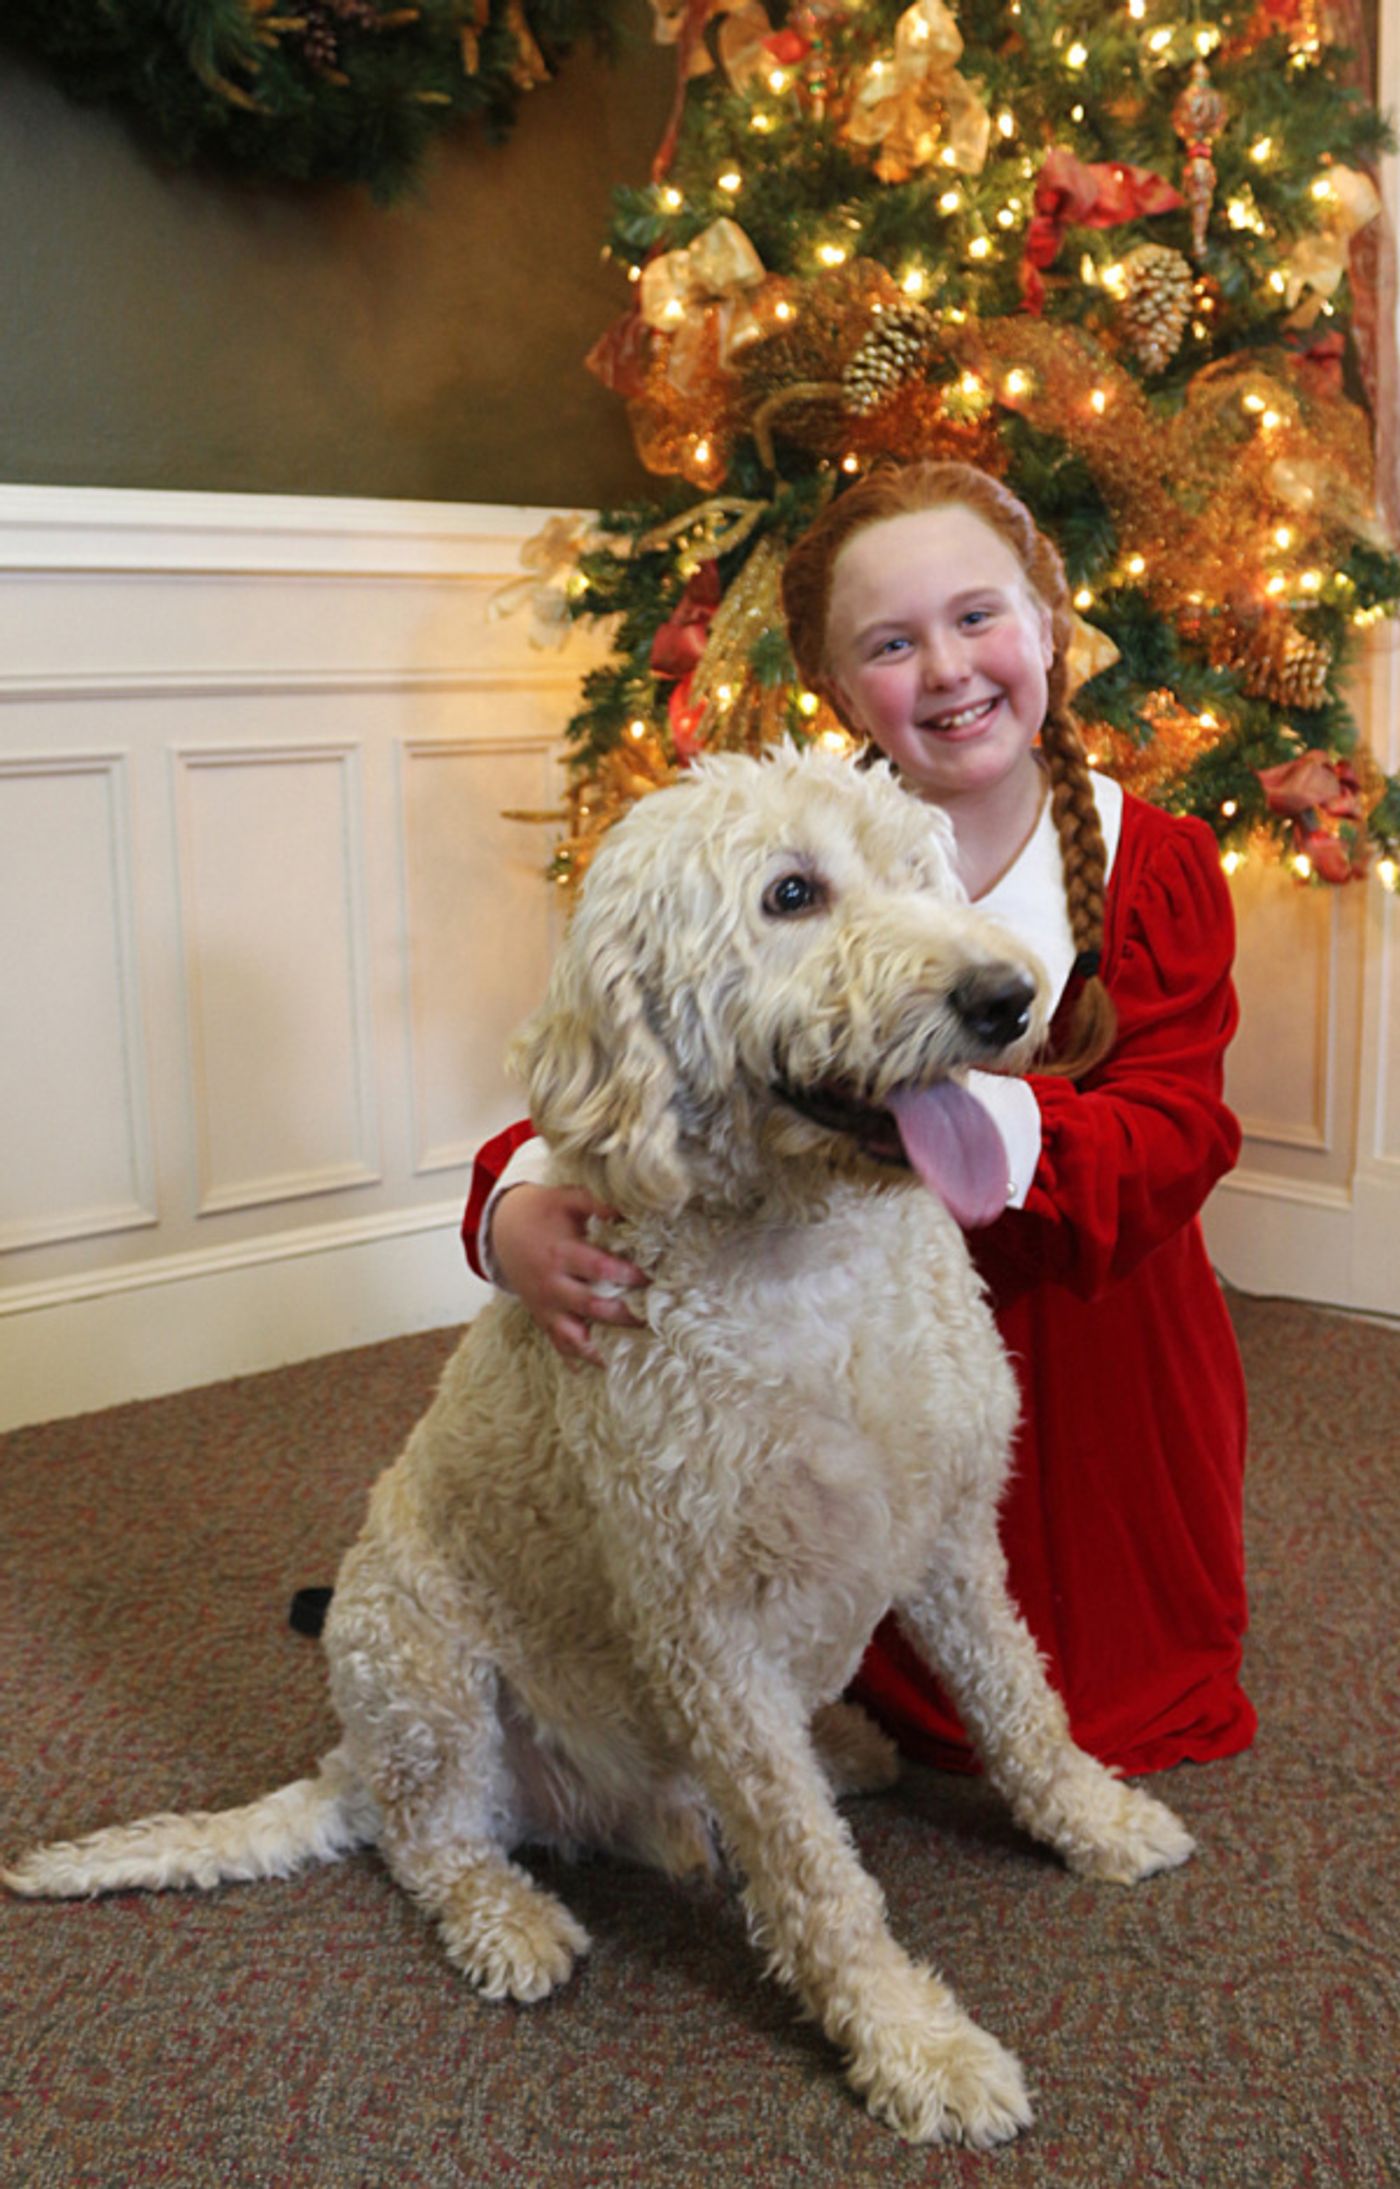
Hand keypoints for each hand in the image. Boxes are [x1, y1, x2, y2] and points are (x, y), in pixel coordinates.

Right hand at [490, 1184, 647, 1366]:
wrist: (501, 1230)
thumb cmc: (541, 1211)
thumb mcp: (566, 1198)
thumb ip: (596, 1202)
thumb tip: (628, 1208)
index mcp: (561, 1254)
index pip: (599, 1270)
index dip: (626, 1276)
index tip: (650, 1280)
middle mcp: (552, 1284)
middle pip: (592, 1307)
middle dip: (623, 1316)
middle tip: (652, 1319)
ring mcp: (545, 1306)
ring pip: (573, 1336)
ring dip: (601, 1348)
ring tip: (629, 1355)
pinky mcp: (542, 1317)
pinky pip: (558, 1344)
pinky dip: (577, 1360)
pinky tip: (602, 1369)